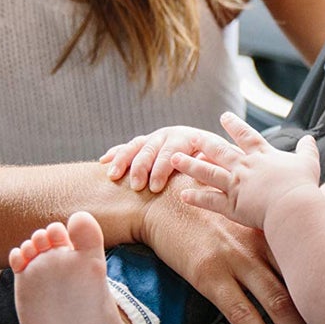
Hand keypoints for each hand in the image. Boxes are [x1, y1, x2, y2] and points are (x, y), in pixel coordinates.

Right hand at [100, 125, 225, 191]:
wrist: (212, 156)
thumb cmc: (218, 165)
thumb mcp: (221, 164)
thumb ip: (216, 165)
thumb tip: (212, 169)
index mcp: (189, 138)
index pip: (173, 151)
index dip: (162, 168)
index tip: (155, 187)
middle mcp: (169, 135)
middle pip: (151, 149)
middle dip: (141, 167)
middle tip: (135, 187)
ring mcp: (155, 139)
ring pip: (136, 146)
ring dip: (123, 160)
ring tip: (112, 176)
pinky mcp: (144, 145)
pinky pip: (127, 147)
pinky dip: (116, 153)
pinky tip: (103, 162)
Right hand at [136, 177, 316, 323]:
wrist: (159, 202)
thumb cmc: (202, 210)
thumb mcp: (242, 214)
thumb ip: (268, 233)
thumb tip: (299, 251)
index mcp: (269, 230)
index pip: (309, 258)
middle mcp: (258, 244)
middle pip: (300, 282)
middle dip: (321, 311)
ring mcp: (235, 261)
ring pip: (276, 302)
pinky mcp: (211, 277)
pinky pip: (242, 315)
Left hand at [170, 112, 321, 229]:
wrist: (293, 206)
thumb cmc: (302, 185)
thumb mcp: (309, 163)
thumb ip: (307, 150)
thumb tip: (310, 138)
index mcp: (262, 156)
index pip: (246, 136)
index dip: (234, 125)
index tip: (223, 116)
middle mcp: (244, 167)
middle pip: (219, 151)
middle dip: (204, 143)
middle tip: (190, 136)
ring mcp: (235, 185)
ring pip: (207, 172)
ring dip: (189, 165)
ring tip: (173, 159)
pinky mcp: (231, 205)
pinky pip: (209, 200)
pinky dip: (196, 198)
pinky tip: (182, 194)